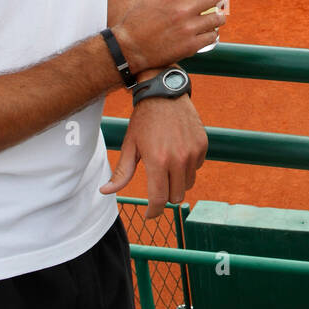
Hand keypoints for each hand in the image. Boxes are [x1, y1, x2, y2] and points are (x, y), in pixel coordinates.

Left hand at [101, 93, 206, 215]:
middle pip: (175, 196)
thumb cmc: (143, 120)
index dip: (154, 211)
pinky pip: (197, 167)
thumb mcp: (130, 145)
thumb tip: (105, 191)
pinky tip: (178, 153)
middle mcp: (178, 159)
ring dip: (178, 182)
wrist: (165, 93)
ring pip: (188, 183)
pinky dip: (188, 167)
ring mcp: (193, 152)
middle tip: (157, 186)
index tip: (149, 215)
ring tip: (167, 166)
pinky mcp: (203, 145)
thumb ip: (121, 173)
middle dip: (165, 197)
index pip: (159, 199)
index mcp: (157, 161)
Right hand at [114, 0, 227, 71]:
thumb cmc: (137, 20)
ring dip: (219, 16)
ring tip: (216, 17)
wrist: (129, 48)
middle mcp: (183, 9)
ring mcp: (188, 28)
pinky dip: (213, 33)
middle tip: (218, 0)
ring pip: (217, 18)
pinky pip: (213, 37)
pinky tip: (209, 32)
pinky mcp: (190, 45)